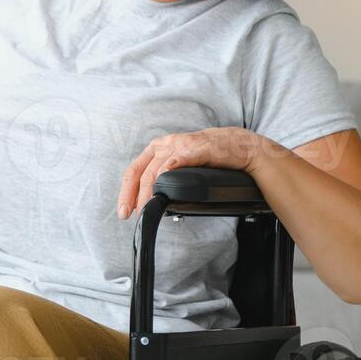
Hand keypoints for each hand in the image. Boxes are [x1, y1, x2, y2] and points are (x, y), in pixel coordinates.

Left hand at [116, 127, 270, 218]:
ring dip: (148, 193)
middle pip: (140, 173)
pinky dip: (168, 171)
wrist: (237, 145)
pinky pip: (178, 160)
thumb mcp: (178, 164)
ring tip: (146, 208)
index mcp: (158, 148)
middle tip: (129, 214)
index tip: (124, 210)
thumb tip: (149, 202)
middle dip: (132, 196)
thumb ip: (164, 178)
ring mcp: (180, 146)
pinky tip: (161, 182)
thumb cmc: (207, 157)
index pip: (134, 170)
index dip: (126, 191)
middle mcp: (165, 145)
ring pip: (156, 171)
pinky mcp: (196, 149)